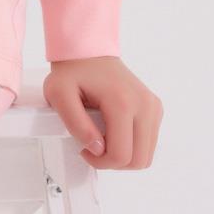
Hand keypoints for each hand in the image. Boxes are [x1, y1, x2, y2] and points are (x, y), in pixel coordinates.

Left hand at [42, 56, 162, 168]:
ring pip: (146, 155)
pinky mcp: (154, 109)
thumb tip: (97, 148)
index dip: (100, 162)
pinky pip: (148, 143)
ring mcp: (153, 107)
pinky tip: (113, 133)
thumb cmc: (72, 72)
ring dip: (124, 156)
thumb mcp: (59, 94)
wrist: (89, 51)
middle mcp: (145, 105)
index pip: (121, 155)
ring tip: (103, 140)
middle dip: (113, 162)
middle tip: (93, 147)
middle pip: (139, 160)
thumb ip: (75, 124)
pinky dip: (132, 146)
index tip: (84, 149)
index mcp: (122, 103)